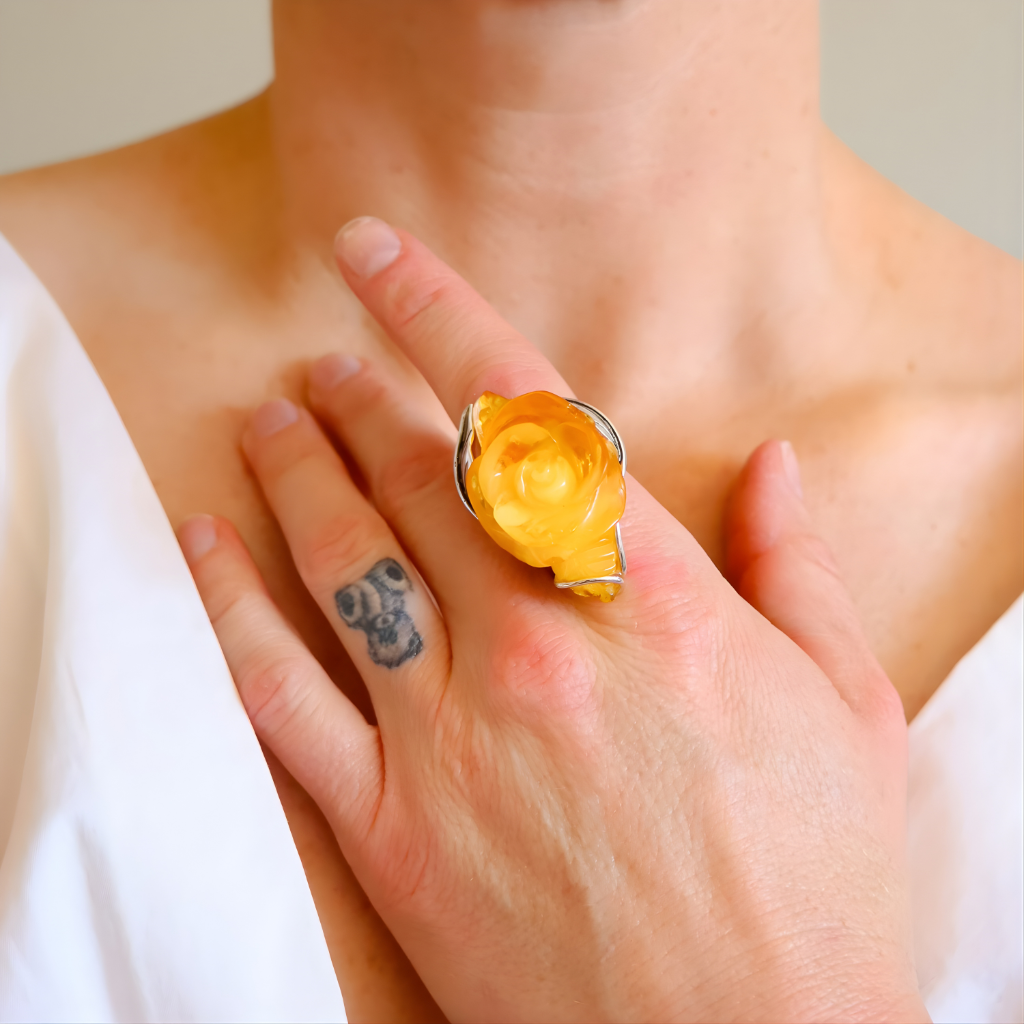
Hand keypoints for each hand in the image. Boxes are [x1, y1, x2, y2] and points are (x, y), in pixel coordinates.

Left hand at [179, 218, 926, 1022]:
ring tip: (269, 414)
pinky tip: (204, 542)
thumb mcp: (848, 712)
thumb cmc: (812, 891)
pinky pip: (284, 696)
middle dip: (363, 394)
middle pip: (422, 474)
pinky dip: (231, 605)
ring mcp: (455, 737)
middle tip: (326, 357)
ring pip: (345, 558)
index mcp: (660, 609)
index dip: (441, 316)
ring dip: (296, 469)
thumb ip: (803, 571)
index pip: (527, 418)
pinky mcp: (393, 828)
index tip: (377, 256)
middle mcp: (544, 650)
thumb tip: (780, 464)